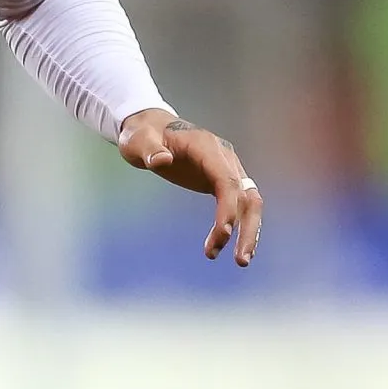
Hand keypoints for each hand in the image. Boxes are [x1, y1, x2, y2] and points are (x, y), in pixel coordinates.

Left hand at [117, 108, 263, 266]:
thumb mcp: (138, 141)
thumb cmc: (143, 135)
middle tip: (241, 261)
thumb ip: (149, 150)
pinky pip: (239, 204)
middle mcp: (223, 157)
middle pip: (246, 194)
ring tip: (241, 261)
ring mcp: (226, 168)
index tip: (223, 234)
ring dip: (249, 230)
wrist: (151, 127)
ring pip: (248, 201)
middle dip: (247, 228)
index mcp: (206, 146)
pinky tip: (233, 248)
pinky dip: (240, 225)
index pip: (226, 179)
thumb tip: (161, 161)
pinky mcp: (221, 180)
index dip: (228, 208)